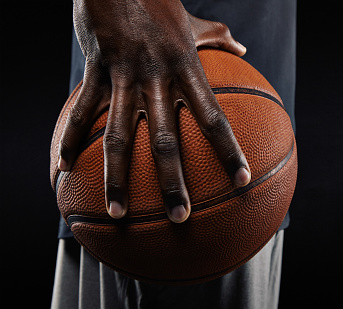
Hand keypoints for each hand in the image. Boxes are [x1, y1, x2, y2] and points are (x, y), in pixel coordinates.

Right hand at [59, 0, 250, 222]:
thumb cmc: (159, 2)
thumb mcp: (195, 23)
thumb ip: (220, 40)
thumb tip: (245, 52)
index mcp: (188, 71)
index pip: (215, 119)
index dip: (230, 151)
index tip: (243, 181)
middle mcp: (159, 80)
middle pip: (167, 141)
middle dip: (173, 183)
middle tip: (181, 218)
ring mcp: (125, 77)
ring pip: (121, 136)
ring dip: (118, 178)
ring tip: (118, 212)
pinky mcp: (96, 71)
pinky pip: (82, 112)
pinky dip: (72, 140)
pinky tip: (63, 168)